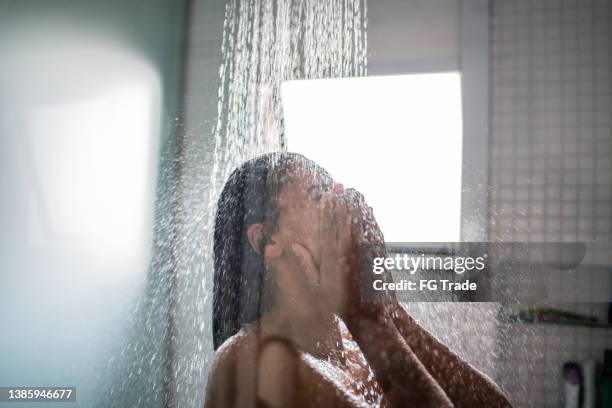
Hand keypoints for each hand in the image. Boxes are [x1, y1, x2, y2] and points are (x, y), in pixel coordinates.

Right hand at [291, 185, 395, 321]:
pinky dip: (369, 218)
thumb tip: (293, 245)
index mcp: (332, 259)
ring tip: (352, 190)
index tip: (324, 196)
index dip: (326, 210)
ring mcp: (365, 253)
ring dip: (356, 206)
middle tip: (338, 186)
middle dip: (341, 202)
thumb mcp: (316, 288)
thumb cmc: (339, 304)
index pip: (328, 229)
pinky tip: (368, 208)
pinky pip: (373, 232)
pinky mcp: (377, 256)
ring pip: (360, 224)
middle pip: (345, 222)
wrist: (370, 315)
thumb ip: (305, 265)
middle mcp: (349, 253)